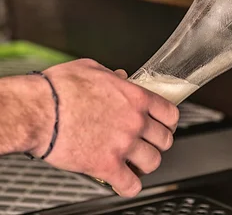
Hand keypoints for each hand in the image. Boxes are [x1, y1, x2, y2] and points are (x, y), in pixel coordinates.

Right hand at [31, 59, 178, 196]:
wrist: (39, 110)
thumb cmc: (60, 88)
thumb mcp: (92, 69)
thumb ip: (112, 76)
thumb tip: (119, 77)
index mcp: (134, 97)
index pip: (170, 113)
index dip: (167, 121)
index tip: (163, 124)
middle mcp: (134, 121)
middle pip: (165, 139)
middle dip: (158, 142)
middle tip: (149, 142)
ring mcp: (122, 145)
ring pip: (153, 162)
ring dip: (146, 163)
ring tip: (137, 161)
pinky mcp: (105, 166)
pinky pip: (130, 185)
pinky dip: (129, 186)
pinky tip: (124, 182)